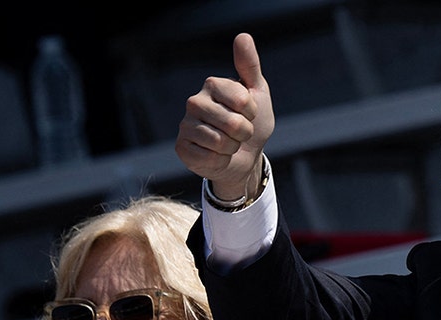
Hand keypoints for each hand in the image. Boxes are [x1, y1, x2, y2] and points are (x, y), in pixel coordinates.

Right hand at [176, 32, 274, 199]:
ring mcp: (186, 126)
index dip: (253, 113)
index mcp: (212, 85)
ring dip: (233, 148)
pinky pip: (209, 158)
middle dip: (244, 133)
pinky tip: (216, 155)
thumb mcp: (258, 92)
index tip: (249, 113)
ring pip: (220, 143)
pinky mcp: (182, 148)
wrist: (245, 156)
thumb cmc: (252, 122)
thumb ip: (250, 66)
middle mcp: (194, 102)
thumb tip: (243, 36)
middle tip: (240, 132)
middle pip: (233, 124)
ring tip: (229, 143)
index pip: (243, 101)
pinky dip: (220, 161)